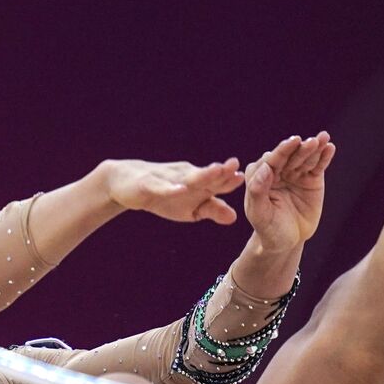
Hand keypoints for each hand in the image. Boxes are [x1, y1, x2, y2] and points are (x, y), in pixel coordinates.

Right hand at [103, 157, 243, 224]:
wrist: (125, 185)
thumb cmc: (162, 195)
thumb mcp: (188, 209)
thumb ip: (211, 210)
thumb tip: (235, 216)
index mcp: (198, 182)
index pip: (220, 182)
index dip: (236, 181)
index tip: (258, 177)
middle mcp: (186, 176)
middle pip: (208, 175)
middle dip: (224, 171)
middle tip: (240, 167)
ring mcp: (168, 178)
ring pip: (188, 177)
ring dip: (204, 174)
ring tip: (219, 171)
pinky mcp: (149, 184)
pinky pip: (161, 187)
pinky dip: (171, 188)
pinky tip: (180, 190)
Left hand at [243, 131, 334, 251]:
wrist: (287, 242)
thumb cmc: (268, 229)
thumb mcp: (260, 214)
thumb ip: (257, 192)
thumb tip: (265, 167)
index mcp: (259, 176)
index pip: (270, 161)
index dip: (282, 151)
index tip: (291, 143)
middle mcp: (277, 171)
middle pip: (289, 157)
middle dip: (300, 149)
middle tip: (311, 142)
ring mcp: (295, 173)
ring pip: (305, 159)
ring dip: (314, 148)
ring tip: (323, 138)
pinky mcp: (311, 179)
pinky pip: (318, 166)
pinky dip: (324, 157)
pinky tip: (330, 147)